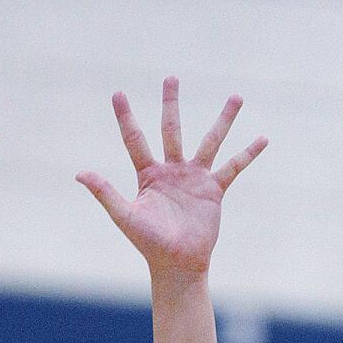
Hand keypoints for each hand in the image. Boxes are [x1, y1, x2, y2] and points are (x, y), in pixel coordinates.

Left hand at [77, 78, 266, 280]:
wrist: (177, 265)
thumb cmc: (149, 244)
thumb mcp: (125, 216)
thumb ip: (105, 193)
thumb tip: (80, 173)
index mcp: (148, 175)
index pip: (135, 139)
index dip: (125, 118)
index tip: (117, 93)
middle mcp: (171, 171)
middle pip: (171, 130)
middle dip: (171, 104)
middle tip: (171, 78)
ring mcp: (194, 178)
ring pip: (210, 141)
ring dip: (223, 119)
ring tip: (236, 97)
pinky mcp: (213, 190)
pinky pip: (234, 167)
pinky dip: (248, 154)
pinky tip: (263, 138)